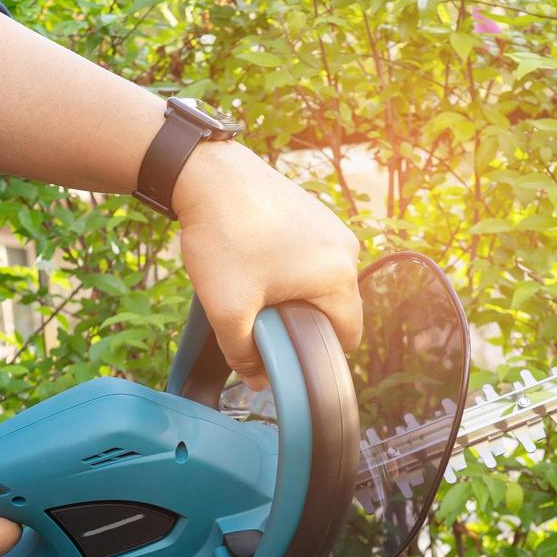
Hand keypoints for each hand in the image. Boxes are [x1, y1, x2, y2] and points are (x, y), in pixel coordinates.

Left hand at [173, 141, 361, 389]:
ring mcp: (333, 227)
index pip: (348, 337)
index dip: (317, 354)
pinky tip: (255, 260)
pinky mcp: (316, 213)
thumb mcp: (228, 308)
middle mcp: (347, 250)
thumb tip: (257, 383)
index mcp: (339, 276)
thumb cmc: (222, 237)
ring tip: (254, 285)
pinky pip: (313, 257)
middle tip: (259, 317)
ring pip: (323, 283)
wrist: (207, 173)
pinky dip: (291, 268)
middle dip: (302, 322)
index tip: (284, 351)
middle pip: (336, 310)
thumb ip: (243, 354)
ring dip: (295, 295)